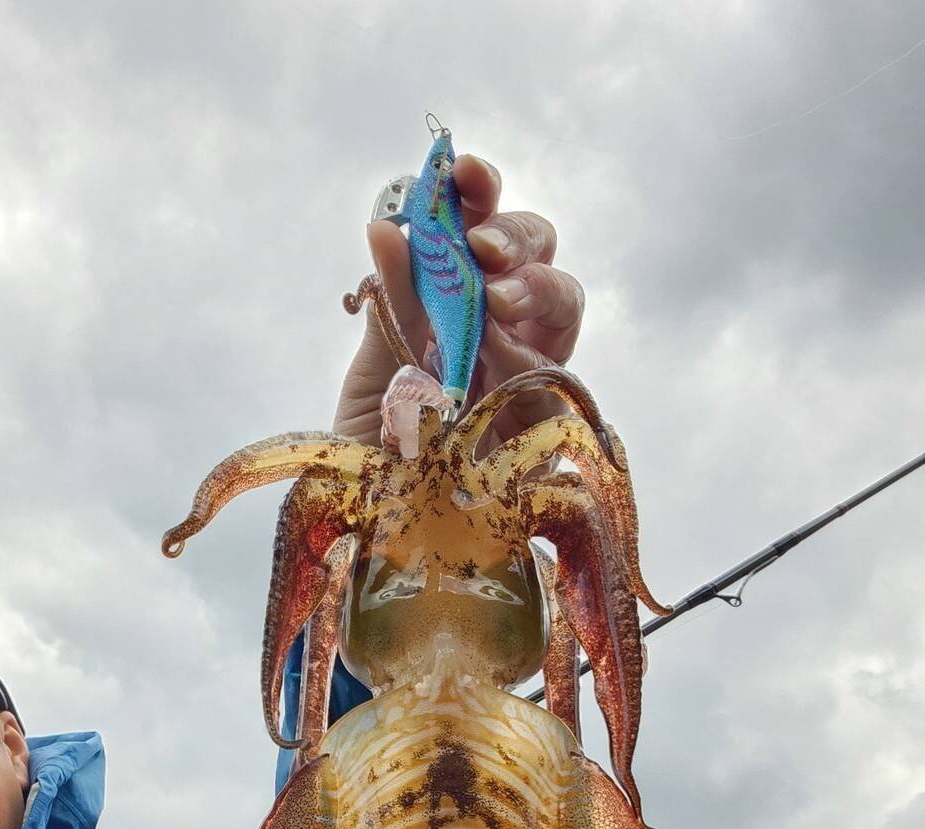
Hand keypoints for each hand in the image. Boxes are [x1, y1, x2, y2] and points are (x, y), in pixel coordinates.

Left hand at [333, 155, 584, 444]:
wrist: (385, 551)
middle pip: (534, 251)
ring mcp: (533, 377)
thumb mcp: (372, 384)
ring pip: (564, 299)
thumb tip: (388, 226)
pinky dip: (535, 355)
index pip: (476, 235)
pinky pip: (564, 374)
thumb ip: (391, 310)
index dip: (474, 195)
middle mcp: (501, 335)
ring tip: (499, 299)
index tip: (459, 170)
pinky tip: (504, 357)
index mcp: (454, 313)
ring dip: (535, 282)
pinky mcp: (555, 429)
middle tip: (481, 249)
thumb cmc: (376, 469)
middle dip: (512, 232)